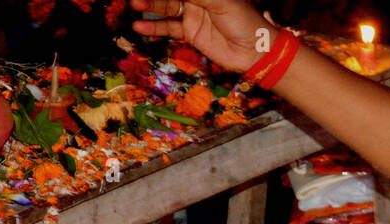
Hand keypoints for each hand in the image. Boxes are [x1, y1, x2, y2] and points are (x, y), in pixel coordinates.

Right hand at [130, 0, 272, 72]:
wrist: (254, 53)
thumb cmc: (243, 21)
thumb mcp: (219, 1)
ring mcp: (192, 14)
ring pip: (165, 7)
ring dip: (150, 6)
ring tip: (134, 5)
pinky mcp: (190, 33)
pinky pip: (168, 28)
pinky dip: (154, 28)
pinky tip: (140, 27)